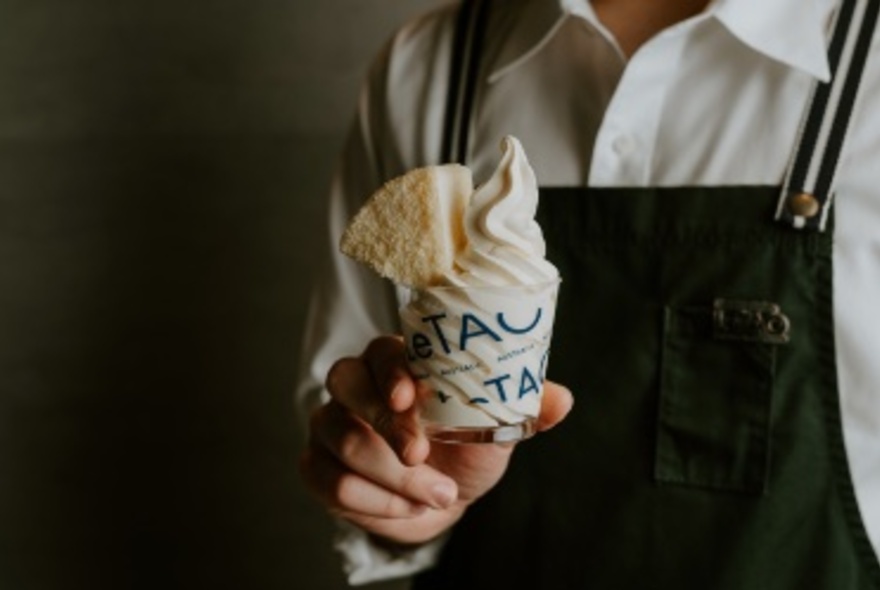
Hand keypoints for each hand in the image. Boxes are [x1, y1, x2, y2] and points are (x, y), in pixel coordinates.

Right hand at [299, 335, 573, 545]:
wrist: (440, 499)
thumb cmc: (465, 448)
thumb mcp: (496, 427)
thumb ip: (522, 406)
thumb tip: (562, 400)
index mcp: (397, 363)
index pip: (380, 350)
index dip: (390, 371)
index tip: (410, 399)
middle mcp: (356, 385)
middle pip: (344, 381)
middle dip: (385, 424)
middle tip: (421, 455)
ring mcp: (330, 423)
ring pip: (340, 438)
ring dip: (392, 477)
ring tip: (435, 493)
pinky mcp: (316, 465)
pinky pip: (329, 480)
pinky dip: (374, 502)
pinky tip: (405, 506)